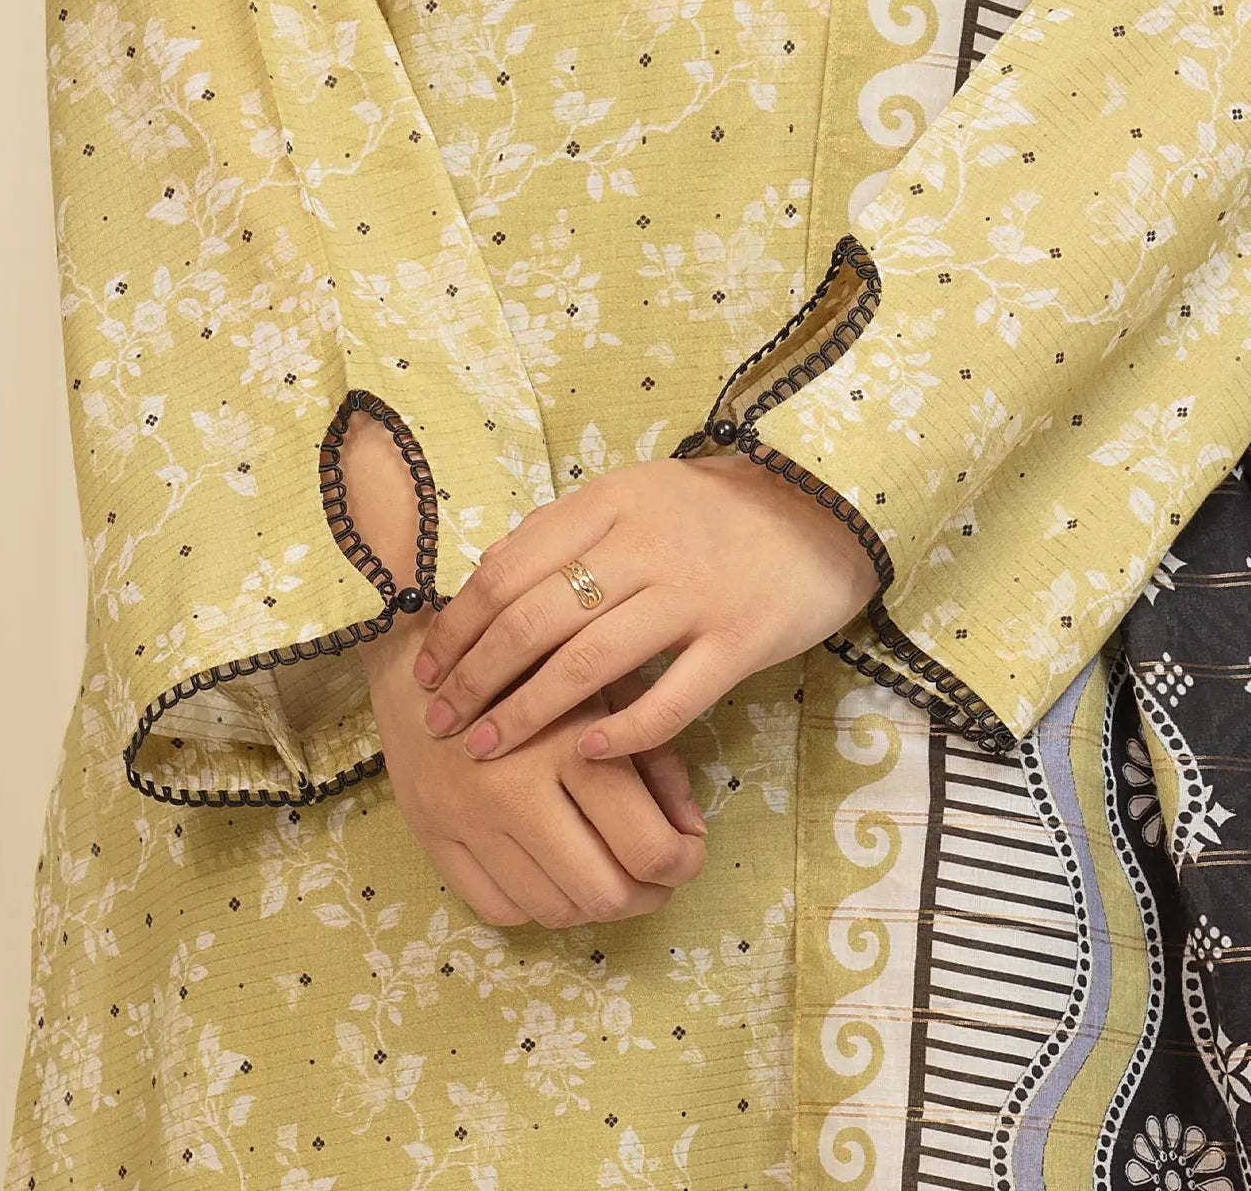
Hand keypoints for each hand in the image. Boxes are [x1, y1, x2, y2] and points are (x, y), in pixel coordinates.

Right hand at [361, 611, 706, 930]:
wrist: (424, 646)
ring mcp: (469, 821)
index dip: (683, 864)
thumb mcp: (607, 683)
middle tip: (659, 878)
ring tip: (611, 874)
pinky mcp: (432, 838)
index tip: (690, 853)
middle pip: (604, 893)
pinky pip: (498, 909)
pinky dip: (536, 905)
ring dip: (595, 907)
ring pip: (553, 910)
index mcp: (569, 745)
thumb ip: (654, 752)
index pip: (646, 846)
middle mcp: (515, 791)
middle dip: (648, 897)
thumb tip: (691, 829)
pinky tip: (554, 873)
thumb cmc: (532, 659)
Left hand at [410, 453, 879, 767]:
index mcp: (611, 503)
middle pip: (536, 618)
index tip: (426, 671)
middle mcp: (646, 544)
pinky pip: (671, 698)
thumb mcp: (636, 495)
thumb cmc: (716, 512)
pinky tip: (587, 756)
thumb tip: (487, 575)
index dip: (459, 626)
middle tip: (440, 724)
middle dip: (476, 677)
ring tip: (485, 751)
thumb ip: (566, 531)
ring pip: (589, 662)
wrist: (823, 509)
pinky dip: (622, 733)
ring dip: (527, 713)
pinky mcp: (740, 639)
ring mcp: (695, 593)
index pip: (510, 569)